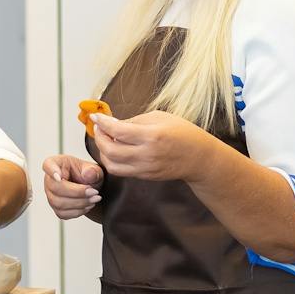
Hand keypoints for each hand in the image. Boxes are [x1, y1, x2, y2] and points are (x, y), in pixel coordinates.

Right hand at [42, 154, 104, 219]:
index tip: (59, 177)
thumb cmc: (88, 175)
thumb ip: (93, 171)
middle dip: (77, 192)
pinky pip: (62, 213)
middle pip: (56, 188)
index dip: (52, 171)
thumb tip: (88, 174)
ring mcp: (51, 195)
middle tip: (94, 192)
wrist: (91, 188)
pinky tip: (87, 206)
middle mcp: (50, 180)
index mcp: (58, 164)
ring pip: (58, 203)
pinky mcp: (56, 207)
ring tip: (94, 199)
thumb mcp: (94, 169)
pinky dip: (77, 211)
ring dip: (79, 203)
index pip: (48, 165)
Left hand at [89, 110, 216, 182]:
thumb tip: (113, 124)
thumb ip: (135, 121)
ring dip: (103, 152)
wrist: (199, 158)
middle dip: (99, 138)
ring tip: (106, 140)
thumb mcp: (161, 117)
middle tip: (99, 128)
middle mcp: (147, 154)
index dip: (102, 123)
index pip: (118, 131)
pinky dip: (113, 160)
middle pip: (110, 150)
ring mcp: (145, 168)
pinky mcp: (144, 176)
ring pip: (112, 165)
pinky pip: (121, 170)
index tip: (96, 117)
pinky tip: (115, 150)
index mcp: (152, 135)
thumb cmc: (183, 133)